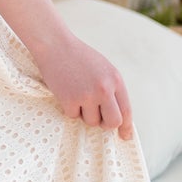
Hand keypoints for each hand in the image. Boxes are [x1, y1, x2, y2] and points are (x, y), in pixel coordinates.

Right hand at [34, 24, 134, 141]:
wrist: (55, 45)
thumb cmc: (80, 58)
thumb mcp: (104, 69)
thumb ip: (112, 90)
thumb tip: (118, 117)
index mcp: (116, 80)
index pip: (126, 110)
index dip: (126, 127)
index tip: (125, 136)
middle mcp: (104, 89)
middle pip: (113, 122)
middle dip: (105, 124)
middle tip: (98, 118)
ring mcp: (86, 95)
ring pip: (92, 122)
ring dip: (84, 114)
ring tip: (77, 95)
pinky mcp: (69, 100)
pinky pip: (73, 116)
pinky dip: (69, 108)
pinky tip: (66, 92)